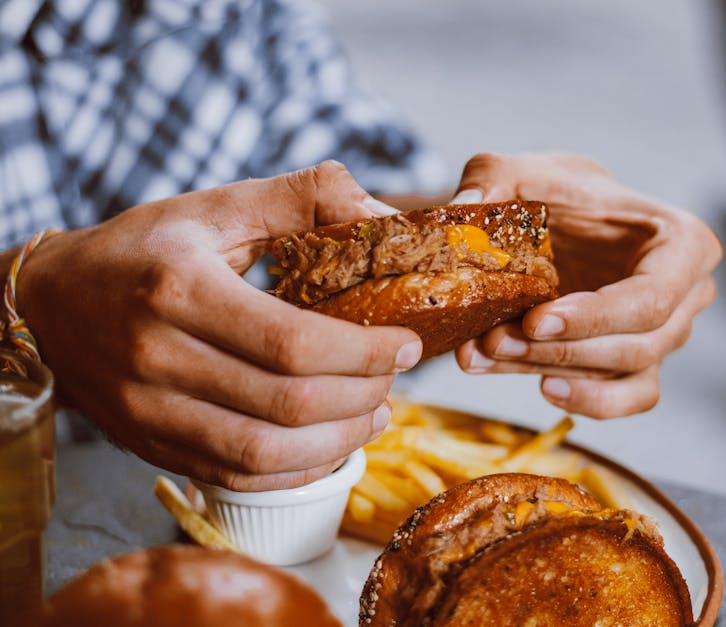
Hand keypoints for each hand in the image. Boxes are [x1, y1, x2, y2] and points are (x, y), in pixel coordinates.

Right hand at [16, 161, 421, 489]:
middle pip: (287, 403)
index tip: (406, 345)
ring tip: (375, 415)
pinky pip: (235, 477)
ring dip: (338, 442)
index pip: (293, 342)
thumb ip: (299, 196)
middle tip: (395, 378)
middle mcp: (158, 357)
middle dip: (362, 396)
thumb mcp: (215, 206)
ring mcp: (149, 411)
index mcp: (180, 289)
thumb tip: (378, 210)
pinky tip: (329, 446)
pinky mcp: (151, 444)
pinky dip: (294, 471)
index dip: (365, 352)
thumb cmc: (144, 249)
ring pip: (264, 452)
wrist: (51, 303)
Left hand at [452, 153, 721, 418]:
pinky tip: (541, 385)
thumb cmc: (557, 193)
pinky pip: (626, 398)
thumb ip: (490, 179)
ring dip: (553, 370)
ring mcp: (668, 335)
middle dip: (559, 349)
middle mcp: (688, 294)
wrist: (561, 219)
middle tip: (494, 340)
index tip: (536, 320)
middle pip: (634, 344)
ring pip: (622, 374)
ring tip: (490, 355)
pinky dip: (585, 399)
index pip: (651, 296)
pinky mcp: (640, 365)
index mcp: (682, 242)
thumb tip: (465, 209)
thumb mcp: (519, 171)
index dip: (595, 317)